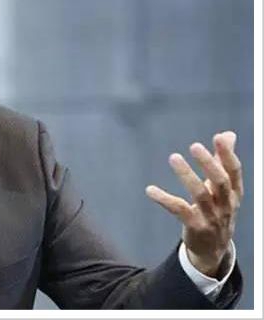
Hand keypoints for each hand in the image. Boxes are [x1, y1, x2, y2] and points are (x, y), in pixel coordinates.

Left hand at [146, 131, 242, 276]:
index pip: (234, 172)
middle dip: (209, 163)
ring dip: (187, 175)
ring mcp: (211, 217)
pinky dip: (164, 199)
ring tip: (174, 157)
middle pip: (220, 182)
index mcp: (234, 193)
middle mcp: (226, 205)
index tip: (219, 137)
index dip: (228, 155)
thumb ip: (222, 161)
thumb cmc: (218, 211)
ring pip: (200, 194)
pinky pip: (179, 210)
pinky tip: (150, 190)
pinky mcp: (195, 226)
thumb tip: (228, 134)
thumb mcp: (224, 188)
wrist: (213, 250)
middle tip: (195, 146)